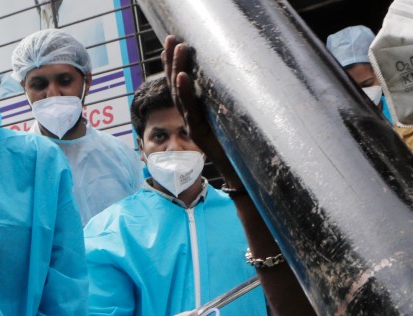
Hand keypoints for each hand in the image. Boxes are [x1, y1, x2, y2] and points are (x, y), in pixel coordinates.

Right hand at [161, 36, 238, 183]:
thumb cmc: (240, 153)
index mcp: (198, 116)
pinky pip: (191, 111)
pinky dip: (186, 93)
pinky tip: (182, 77)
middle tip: (171, 38)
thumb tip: (237, 82)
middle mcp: (193, 120)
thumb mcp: (232, 124)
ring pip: (181, 96)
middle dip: (172, 62)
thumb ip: (226, 109)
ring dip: (177, 70)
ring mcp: (196, 127)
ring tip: (177, 49)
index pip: (183, 87)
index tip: (173, 43)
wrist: (241, 179)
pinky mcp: (202, 136)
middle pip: (178, 87)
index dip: (175, 66)